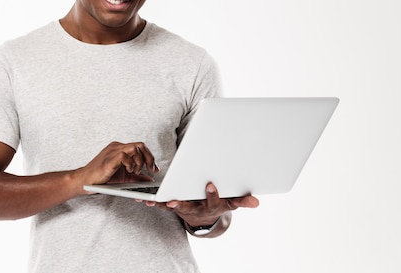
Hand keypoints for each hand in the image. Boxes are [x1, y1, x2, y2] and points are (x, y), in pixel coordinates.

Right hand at [76, 141, 158, 192]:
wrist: (85, 181)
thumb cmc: (101, 178)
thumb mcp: (124, 178)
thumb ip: (137, 177)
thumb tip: (149, 179)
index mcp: (120, 149)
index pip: (140, 147)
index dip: (150, 157)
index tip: (154, 169)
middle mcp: (117, 147)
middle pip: (140, 145)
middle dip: (149, 158)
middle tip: (150, 169)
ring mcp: (112, 151)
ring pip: (134, 148)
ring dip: (139, 161)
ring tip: (135, 171)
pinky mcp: (109, 159)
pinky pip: (124, 155)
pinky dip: (130, 164)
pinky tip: (128, 171)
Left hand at [140, 183, 258, 234]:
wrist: (205, 216)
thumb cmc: (218, 203)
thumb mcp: (231, 202)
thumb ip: (242, 201)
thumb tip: (256, 202)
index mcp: (211, 206)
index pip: (214, 202)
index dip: (213, 194)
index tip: (211, 185)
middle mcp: (197, 208)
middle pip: (189, 207)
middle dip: (182, 204)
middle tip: (174, 201)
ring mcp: (184, 208)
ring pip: (173, 206)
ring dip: (162, 203)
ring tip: (152, 200)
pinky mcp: (173, 205)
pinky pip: (163, 203)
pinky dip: (153, 201)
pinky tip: (143, 197)